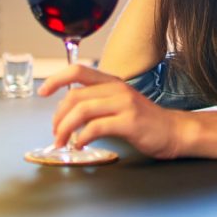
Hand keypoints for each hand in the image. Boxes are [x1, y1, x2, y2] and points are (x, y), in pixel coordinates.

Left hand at [38, 64, 182, 158]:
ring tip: (63, 142)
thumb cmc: (145, 120)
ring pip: (82, 111)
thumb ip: (98, 101)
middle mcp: (117, 89)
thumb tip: (69, 110)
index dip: (56, 79)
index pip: (78, 71)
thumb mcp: (120, 103)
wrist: (174, 130)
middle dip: (58, 116)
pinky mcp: (129, 121)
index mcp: (112, 82)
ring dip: (65, 129)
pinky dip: (82, 138)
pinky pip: (96, 127)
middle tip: (55, 132)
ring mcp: (124, 104)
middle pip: (75, 95)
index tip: (43, 91)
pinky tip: (80, 145)